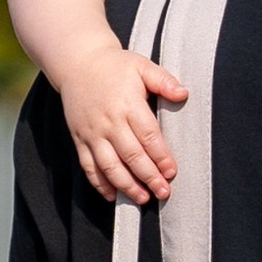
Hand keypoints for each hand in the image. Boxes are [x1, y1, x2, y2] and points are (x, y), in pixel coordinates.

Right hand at [57, 42, 188, 203]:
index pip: (148, 136)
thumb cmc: (116, 66)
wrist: (78, 63)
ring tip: (142, 199)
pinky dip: (99, 183)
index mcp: (127, 104)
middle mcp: (109, 122)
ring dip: (126, 185)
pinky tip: (113, 196)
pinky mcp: (79, 139)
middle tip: (164, 192)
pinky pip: (88, 166)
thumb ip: (163, 80)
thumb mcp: (142, 66)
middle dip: (148, 176)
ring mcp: (92, 132)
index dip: (160, 156)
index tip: (172, 172)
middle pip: (131, 155)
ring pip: (109, 165)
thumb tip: (183, 93)